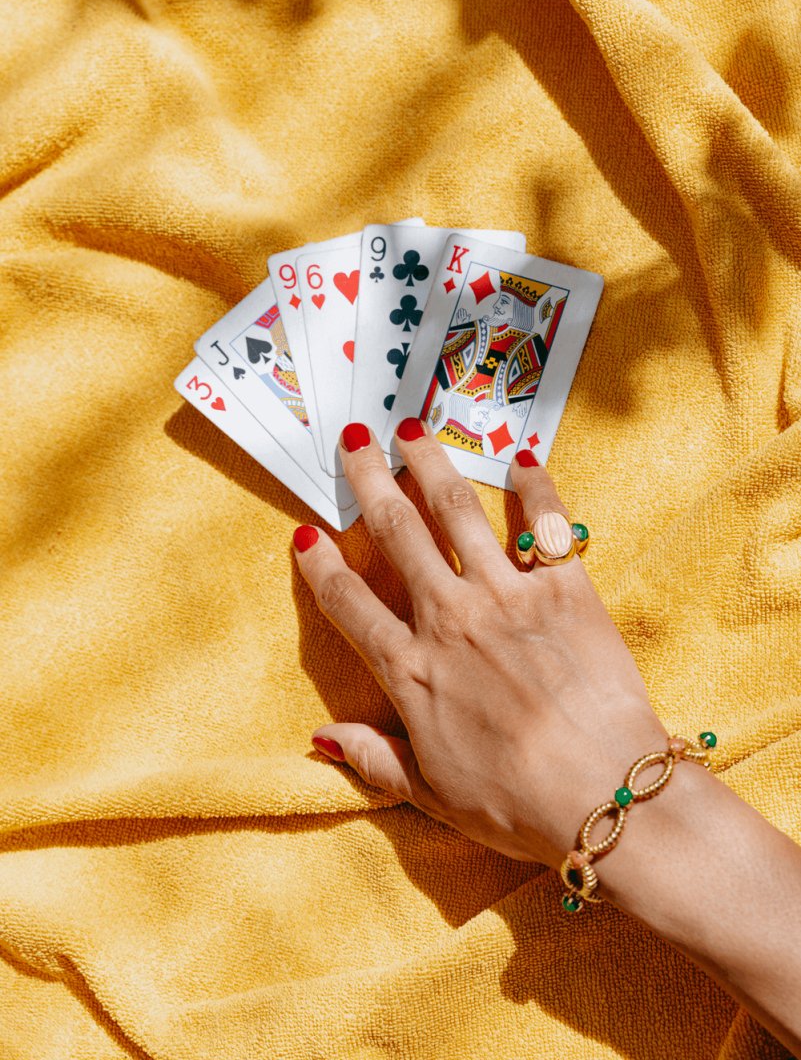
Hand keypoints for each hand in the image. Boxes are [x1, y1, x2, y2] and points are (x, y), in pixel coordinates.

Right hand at [294, 420, 667, 870]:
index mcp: (411, 670)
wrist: (605, 793)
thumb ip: (373, 757)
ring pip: (457, 511)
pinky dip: (535, 486)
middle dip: (370, 481)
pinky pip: (546, 522)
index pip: (350, 604)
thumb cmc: (516, 805)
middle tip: (355, 441)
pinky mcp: (565, 587)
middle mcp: (449, 618)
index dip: (322, 566)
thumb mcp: (431, 793)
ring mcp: (507, 596)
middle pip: (397, 534)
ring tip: (413, 429)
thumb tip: (319, 738)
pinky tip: (523, 458)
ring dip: (430, 464)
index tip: (306, 532)